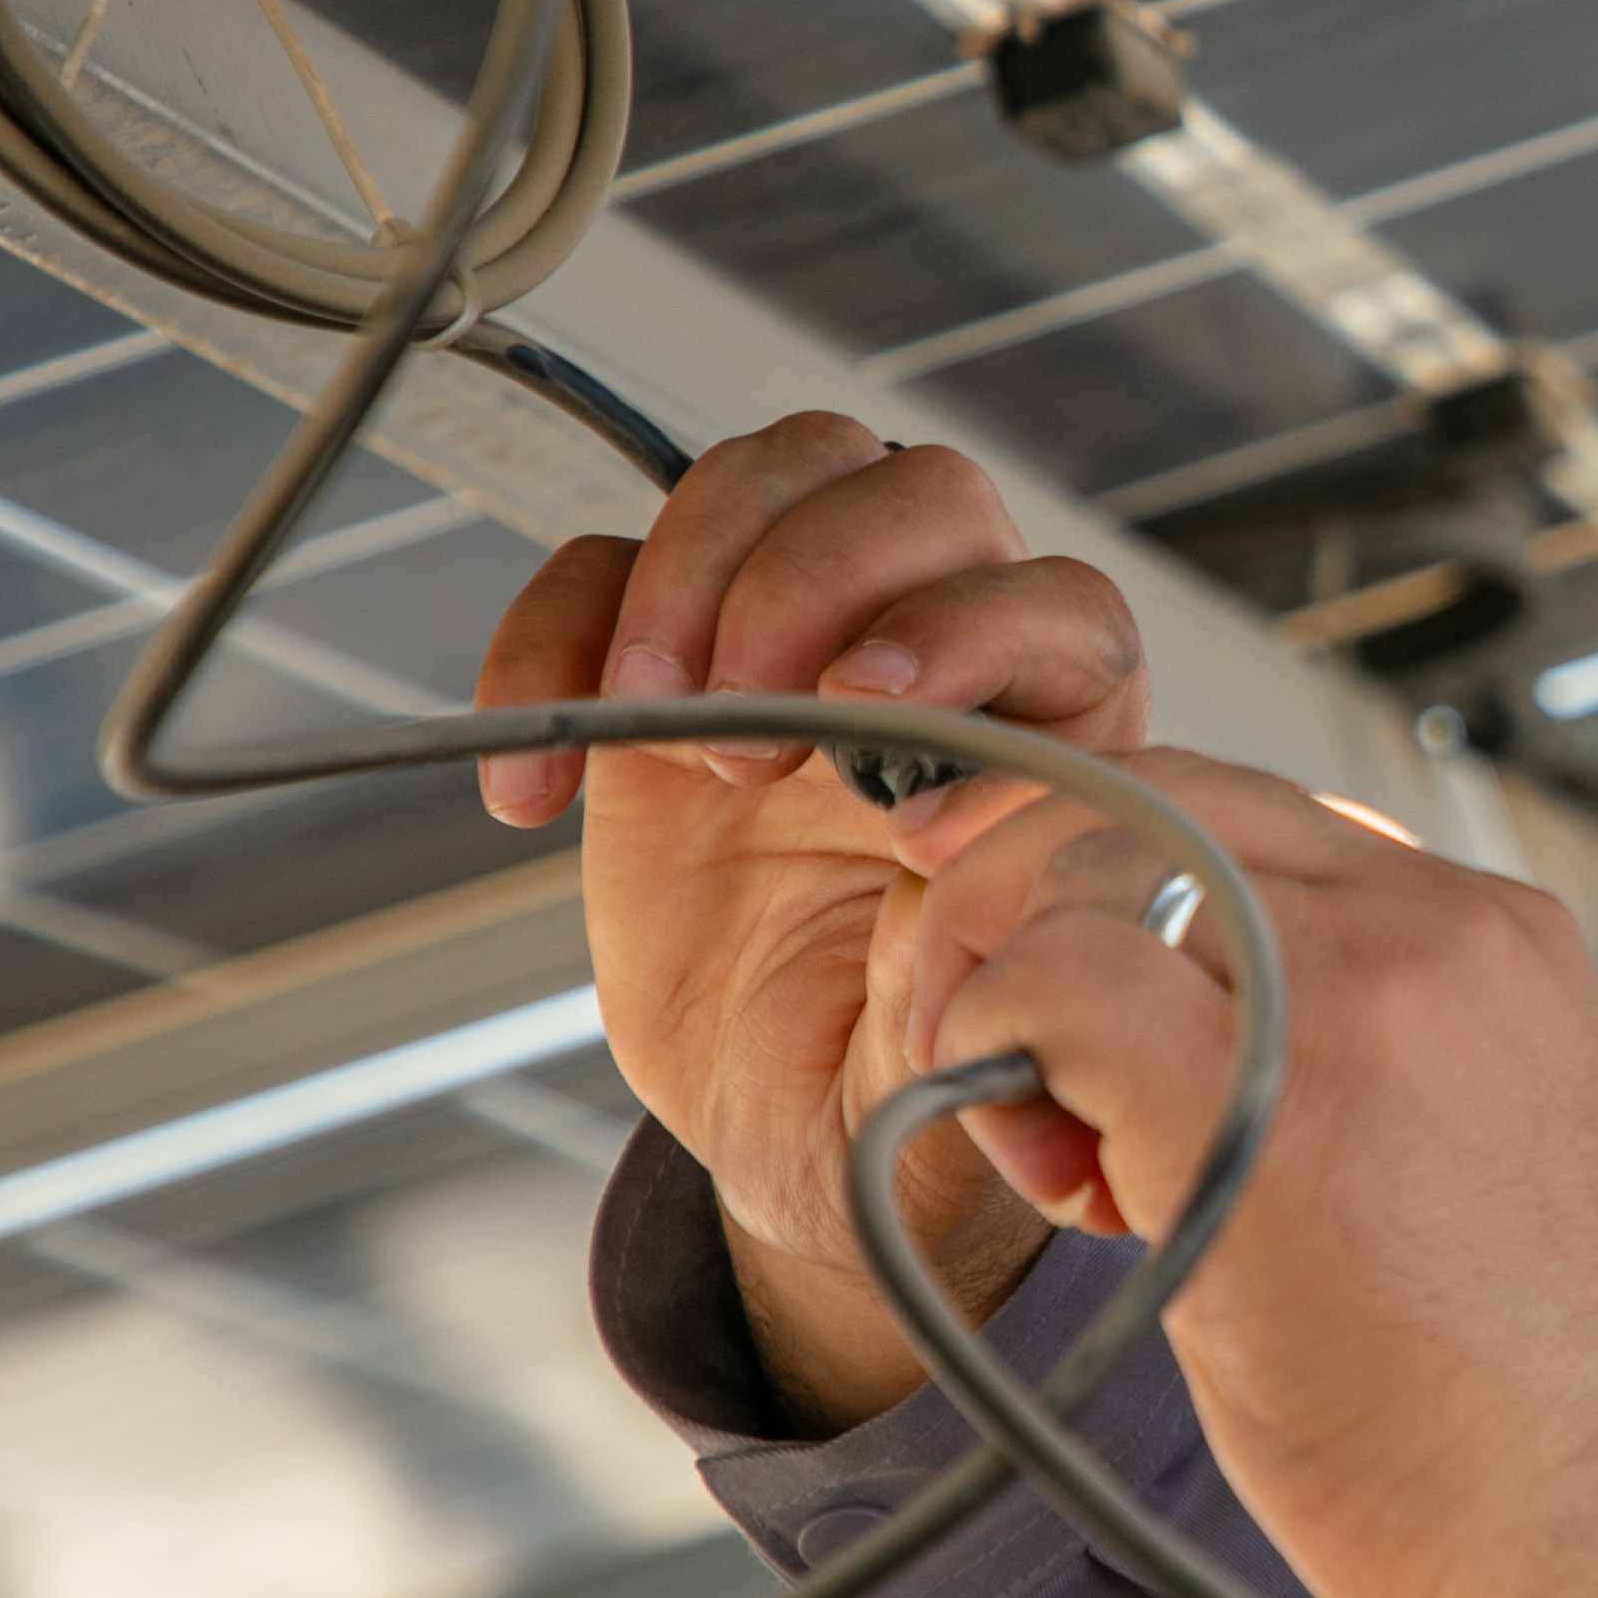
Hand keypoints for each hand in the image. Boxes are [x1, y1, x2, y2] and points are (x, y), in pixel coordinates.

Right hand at [471, 421, 1154, 1430]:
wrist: (779, 1123)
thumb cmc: (896, 1099)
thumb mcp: (948, 1092)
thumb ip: (967, 1000)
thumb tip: (943, 896)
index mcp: (1056, 745)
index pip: (1061, 608)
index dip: (971, 634)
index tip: (868, 723)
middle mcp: (944, 661)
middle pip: (918, 494)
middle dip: (816, 578)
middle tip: (742, 719)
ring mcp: (802, 641)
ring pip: (779, 474)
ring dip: (693, 567)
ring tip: (648, 717)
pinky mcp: (668, 658)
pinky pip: (599, 565)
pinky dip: (547, 643)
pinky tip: (535, 792)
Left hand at [907, 755, 1597, 1597]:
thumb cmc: (1517, 1390)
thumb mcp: (1469, 1149)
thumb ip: (1352, 1051)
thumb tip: (1173, 1032)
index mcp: (1489, 935)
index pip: (1250, 809)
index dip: (1111, 856)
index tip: (1034, 940)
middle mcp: (1430, 929)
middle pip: (1156, 798)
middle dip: (1021, 886)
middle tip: (974, 1022)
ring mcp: (1353, 997)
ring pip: (1093, 865)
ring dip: (1008, 980)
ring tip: (1044, 1140)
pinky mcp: (1262, 1095)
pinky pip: (1058, 983)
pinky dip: (997, 1047)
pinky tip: (1049, 1169)